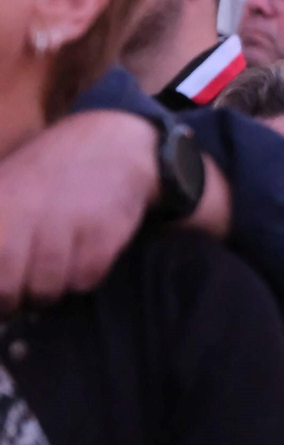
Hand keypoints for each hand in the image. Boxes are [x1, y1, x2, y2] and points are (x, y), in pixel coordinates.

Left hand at [0, 111, 158, 308]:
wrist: (111, 143)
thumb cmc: (48, 176)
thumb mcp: (2, 191)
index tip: (0, 294)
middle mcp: (25, 213)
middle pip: (7, 289)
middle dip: (14, 301)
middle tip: (22, 295)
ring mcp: (65, 222)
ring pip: (47, 290)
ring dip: (51, 291)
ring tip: (55, 274)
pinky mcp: (103, 230)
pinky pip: (85, 279)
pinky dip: (84, 279)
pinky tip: (83, 259)